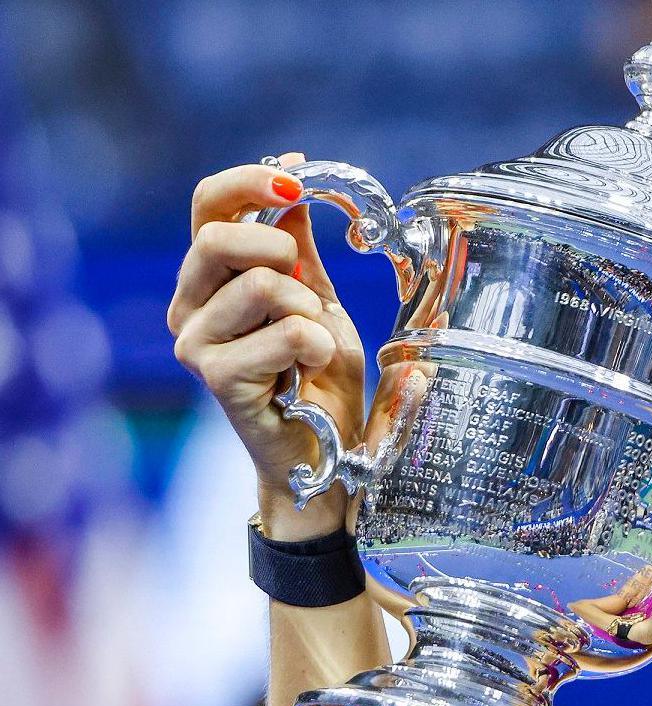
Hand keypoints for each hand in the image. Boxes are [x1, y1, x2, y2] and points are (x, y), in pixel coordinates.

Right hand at [167, 152, 365, 538]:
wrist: (328, 446)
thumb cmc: (318, 375)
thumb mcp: (318, 297)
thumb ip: (299, 245)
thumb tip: (293, 178)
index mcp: (210, 277)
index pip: (207, 204)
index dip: (250, 182)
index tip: (297, 179)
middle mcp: (189, 305)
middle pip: (216, 238)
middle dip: (281, 251)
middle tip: (308, 288)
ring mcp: (194, 342)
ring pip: (263, 285)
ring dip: (310, 311)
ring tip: (313, 345)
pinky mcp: (217, 378)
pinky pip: (286, 333)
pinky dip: (318, 345)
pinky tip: (309, 371)